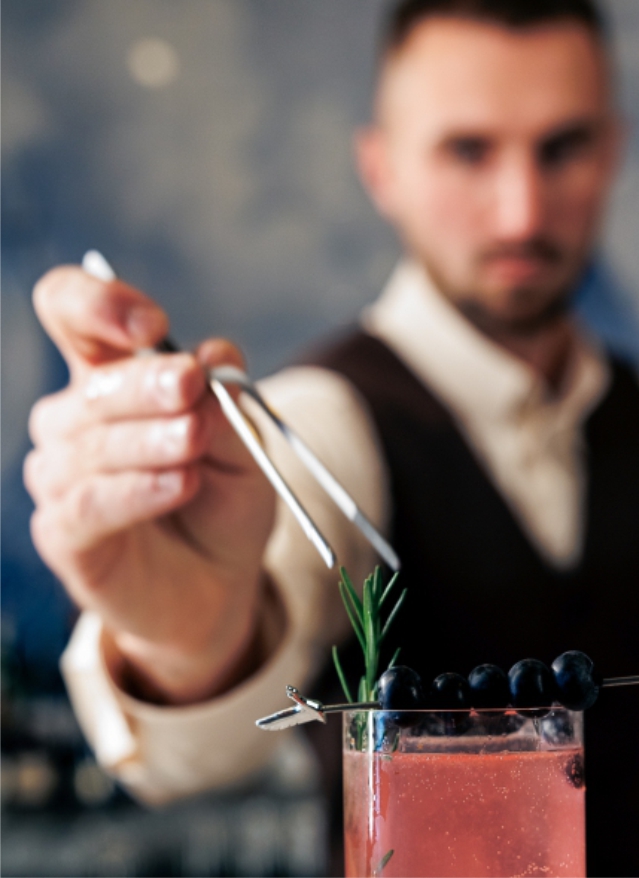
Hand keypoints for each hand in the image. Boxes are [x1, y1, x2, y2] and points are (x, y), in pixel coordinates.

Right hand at [25, 266, 279, 702]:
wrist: (220, 582)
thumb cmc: (224, 501)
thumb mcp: (243, 446)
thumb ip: (228, 401)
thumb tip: (217, 352)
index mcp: (113, 378)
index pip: (70, 311)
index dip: (97, 303)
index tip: (151, 326)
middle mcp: (75, 420)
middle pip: (91, 385)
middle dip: (144, 382)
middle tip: (191, 384)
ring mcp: (62, 477)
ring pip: (90, 445)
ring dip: (148, 439)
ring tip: (195, 442)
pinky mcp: (65, 533)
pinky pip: (90, 504)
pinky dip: (137, 490)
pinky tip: (180, 483)